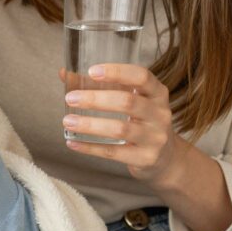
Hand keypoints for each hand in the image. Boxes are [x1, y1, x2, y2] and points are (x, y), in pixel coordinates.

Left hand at [59, 63, 184, 187]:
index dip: (117, 72)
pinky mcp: (146, 158)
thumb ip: (102, 86)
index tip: (92, 71)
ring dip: (90, 124)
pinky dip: (91, 148)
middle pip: (127, 102)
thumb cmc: (142, 122)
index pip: (141, 76)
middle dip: (95, 99)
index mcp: (157, 93)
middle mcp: (160, 114)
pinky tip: (73, 143)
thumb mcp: (132, 101)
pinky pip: (114, 152)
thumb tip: (65, 74)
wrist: (166, 158)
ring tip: (68, 121)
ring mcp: (155, 138)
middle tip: (70, 98)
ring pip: (120, 128)